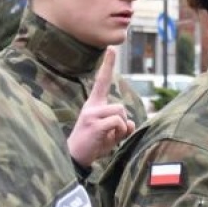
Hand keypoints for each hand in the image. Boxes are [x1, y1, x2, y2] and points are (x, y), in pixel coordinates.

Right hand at [68, 49, 133, 166]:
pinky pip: (118, 122)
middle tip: (112, 135)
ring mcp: (91, 114)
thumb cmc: (93, 144)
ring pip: (121, 112)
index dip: (107, 65)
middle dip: (123, 123)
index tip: (112, 48)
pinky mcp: (94, 124)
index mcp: (94, 105)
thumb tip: (132, 123)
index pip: (102, 81)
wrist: (75, 158)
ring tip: (108, 137)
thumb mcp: (110, 133)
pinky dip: (119, 132)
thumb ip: (121, 125)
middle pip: (121, 106)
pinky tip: (107, 140)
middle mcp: (91, 106)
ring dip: (122, 128)